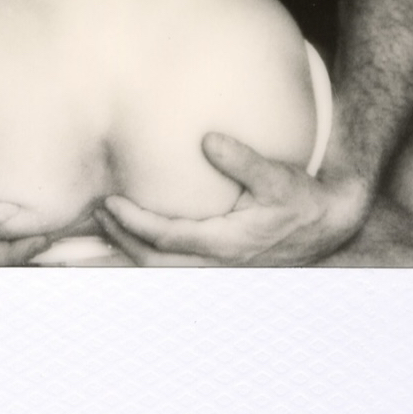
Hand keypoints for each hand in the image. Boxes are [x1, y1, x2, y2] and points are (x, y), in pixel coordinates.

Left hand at [94, 134, 371, 266]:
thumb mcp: (277, 177)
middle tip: (91, 219)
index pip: (168, 238)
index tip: (109, 203)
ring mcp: (214, 270)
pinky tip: (117, 253)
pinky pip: (168, 269)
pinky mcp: (214, 266)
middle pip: (152, 263)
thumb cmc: (300, 200)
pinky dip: (138, 262)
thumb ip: (243, 160)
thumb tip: (208, 140)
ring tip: (85, 247)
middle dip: (116, 245)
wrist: (327, 226)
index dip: (134, 224)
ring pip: (157, 273)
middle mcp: (216, 264)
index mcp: (227, 243)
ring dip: (121, 260)